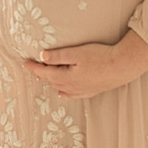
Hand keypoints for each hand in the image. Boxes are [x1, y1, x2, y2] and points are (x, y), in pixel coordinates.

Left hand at [23, 31, 147, 98]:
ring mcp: (82, 90)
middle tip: (32, 68)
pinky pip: (72, 94)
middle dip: (41, 74)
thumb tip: (42, 56)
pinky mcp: (91, 90)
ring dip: (50, 83)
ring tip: (43, 78)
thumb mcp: (76, 52)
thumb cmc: (100, 57)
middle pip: (51, 80)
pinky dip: (64, 93)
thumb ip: (58, 55)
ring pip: (60, 88)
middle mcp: (72, 87)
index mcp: (66, 77)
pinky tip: (62, 93)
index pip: (45, 72)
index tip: (24, 63)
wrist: (122, 66)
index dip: (34, 67)